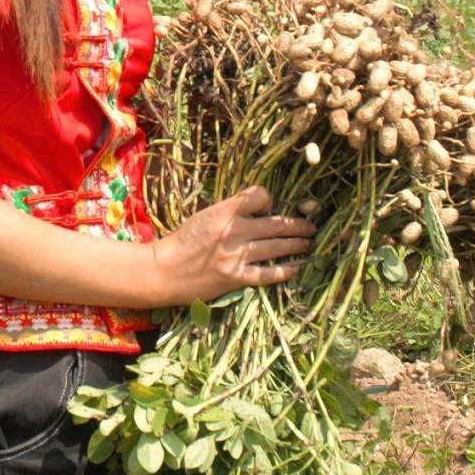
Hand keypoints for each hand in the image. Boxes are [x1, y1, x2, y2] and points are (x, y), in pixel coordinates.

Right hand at [149, 186, 316, 304]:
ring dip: (297, 245)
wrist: (164, 271)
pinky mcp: (237, 278)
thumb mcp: (204, 216)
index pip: (260, 197)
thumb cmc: (182, 241)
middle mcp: (234, 232)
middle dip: (298, 225)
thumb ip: (229, 211)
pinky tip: (296, 267)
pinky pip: (269, 273)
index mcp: (224, 212)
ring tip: (307, 243)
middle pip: (277, 224)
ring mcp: (237, 256)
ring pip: (278, 247)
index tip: (269, 208)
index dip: (268, 200)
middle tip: (311, 227)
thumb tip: (258, 208)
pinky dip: (285, 270)